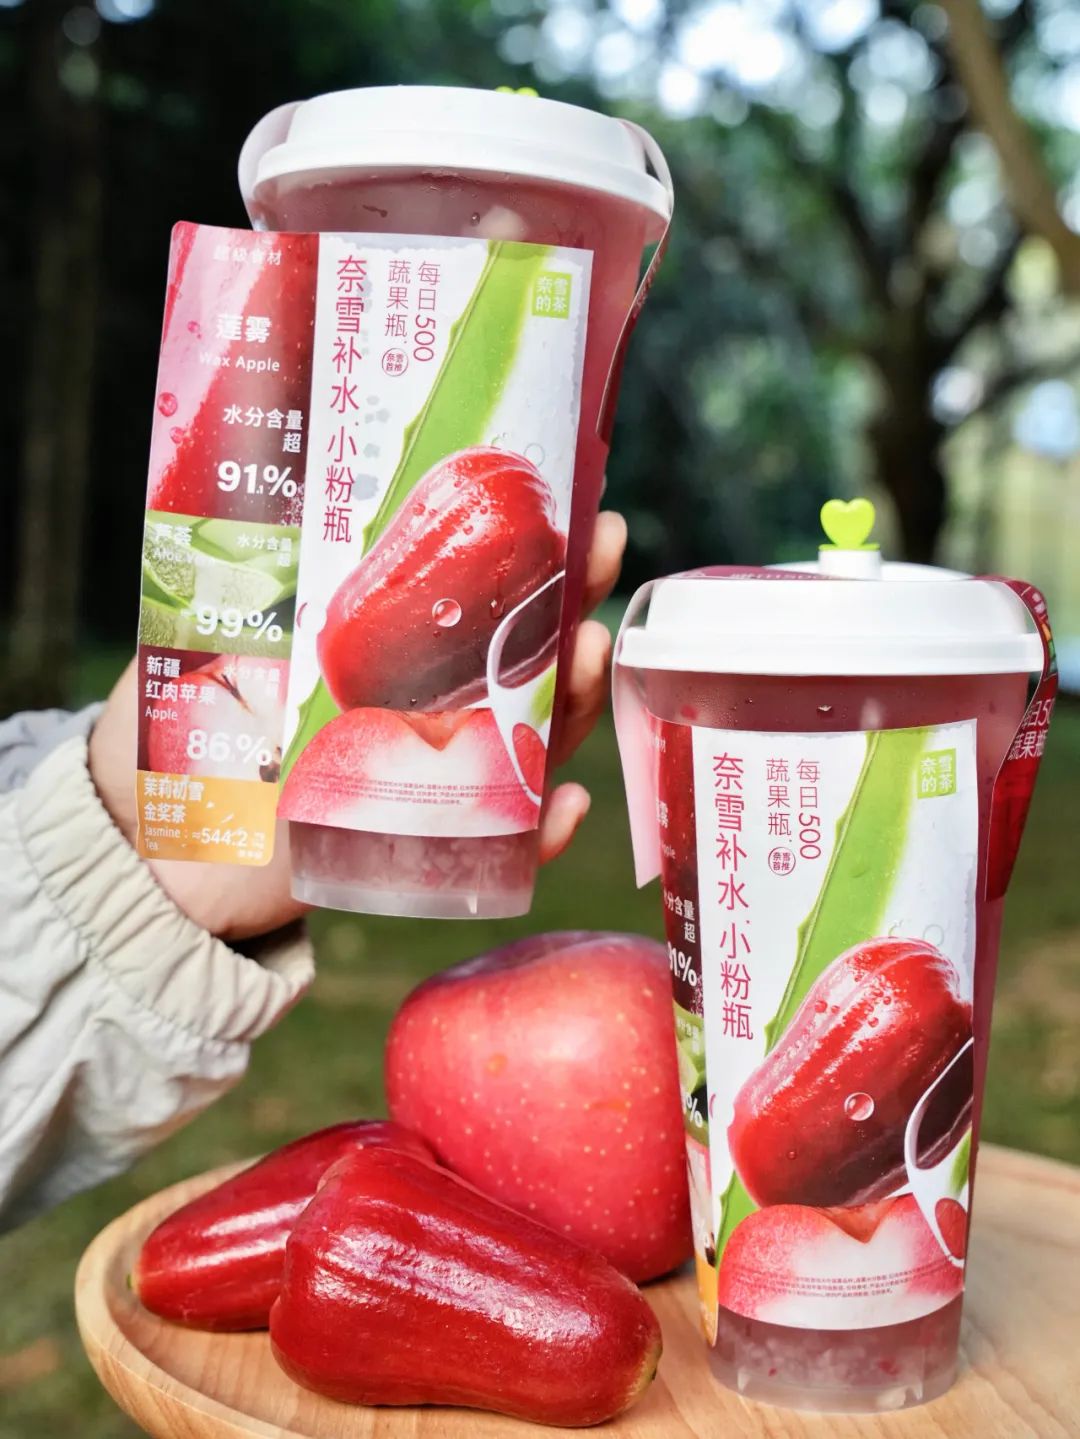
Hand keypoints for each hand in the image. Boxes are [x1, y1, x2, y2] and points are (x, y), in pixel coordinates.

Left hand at [89, 512, 626, 940]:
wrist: (159, 866)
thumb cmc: (182, 747)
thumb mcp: (211, 648)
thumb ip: (251, 590)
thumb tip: (284, 499)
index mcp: (380, 650)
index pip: (464, 589)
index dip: (515, 543)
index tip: (557, 488)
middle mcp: (423, 707)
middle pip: (518, 649)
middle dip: (572, 596)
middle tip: (603, 543)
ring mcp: (437, 777)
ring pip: (529, 733)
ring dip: (571, 695)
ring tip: (590, 648)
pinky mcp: (432, 850)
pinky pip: (503, 843)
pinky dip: (540, 830)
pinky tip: (564, 806)